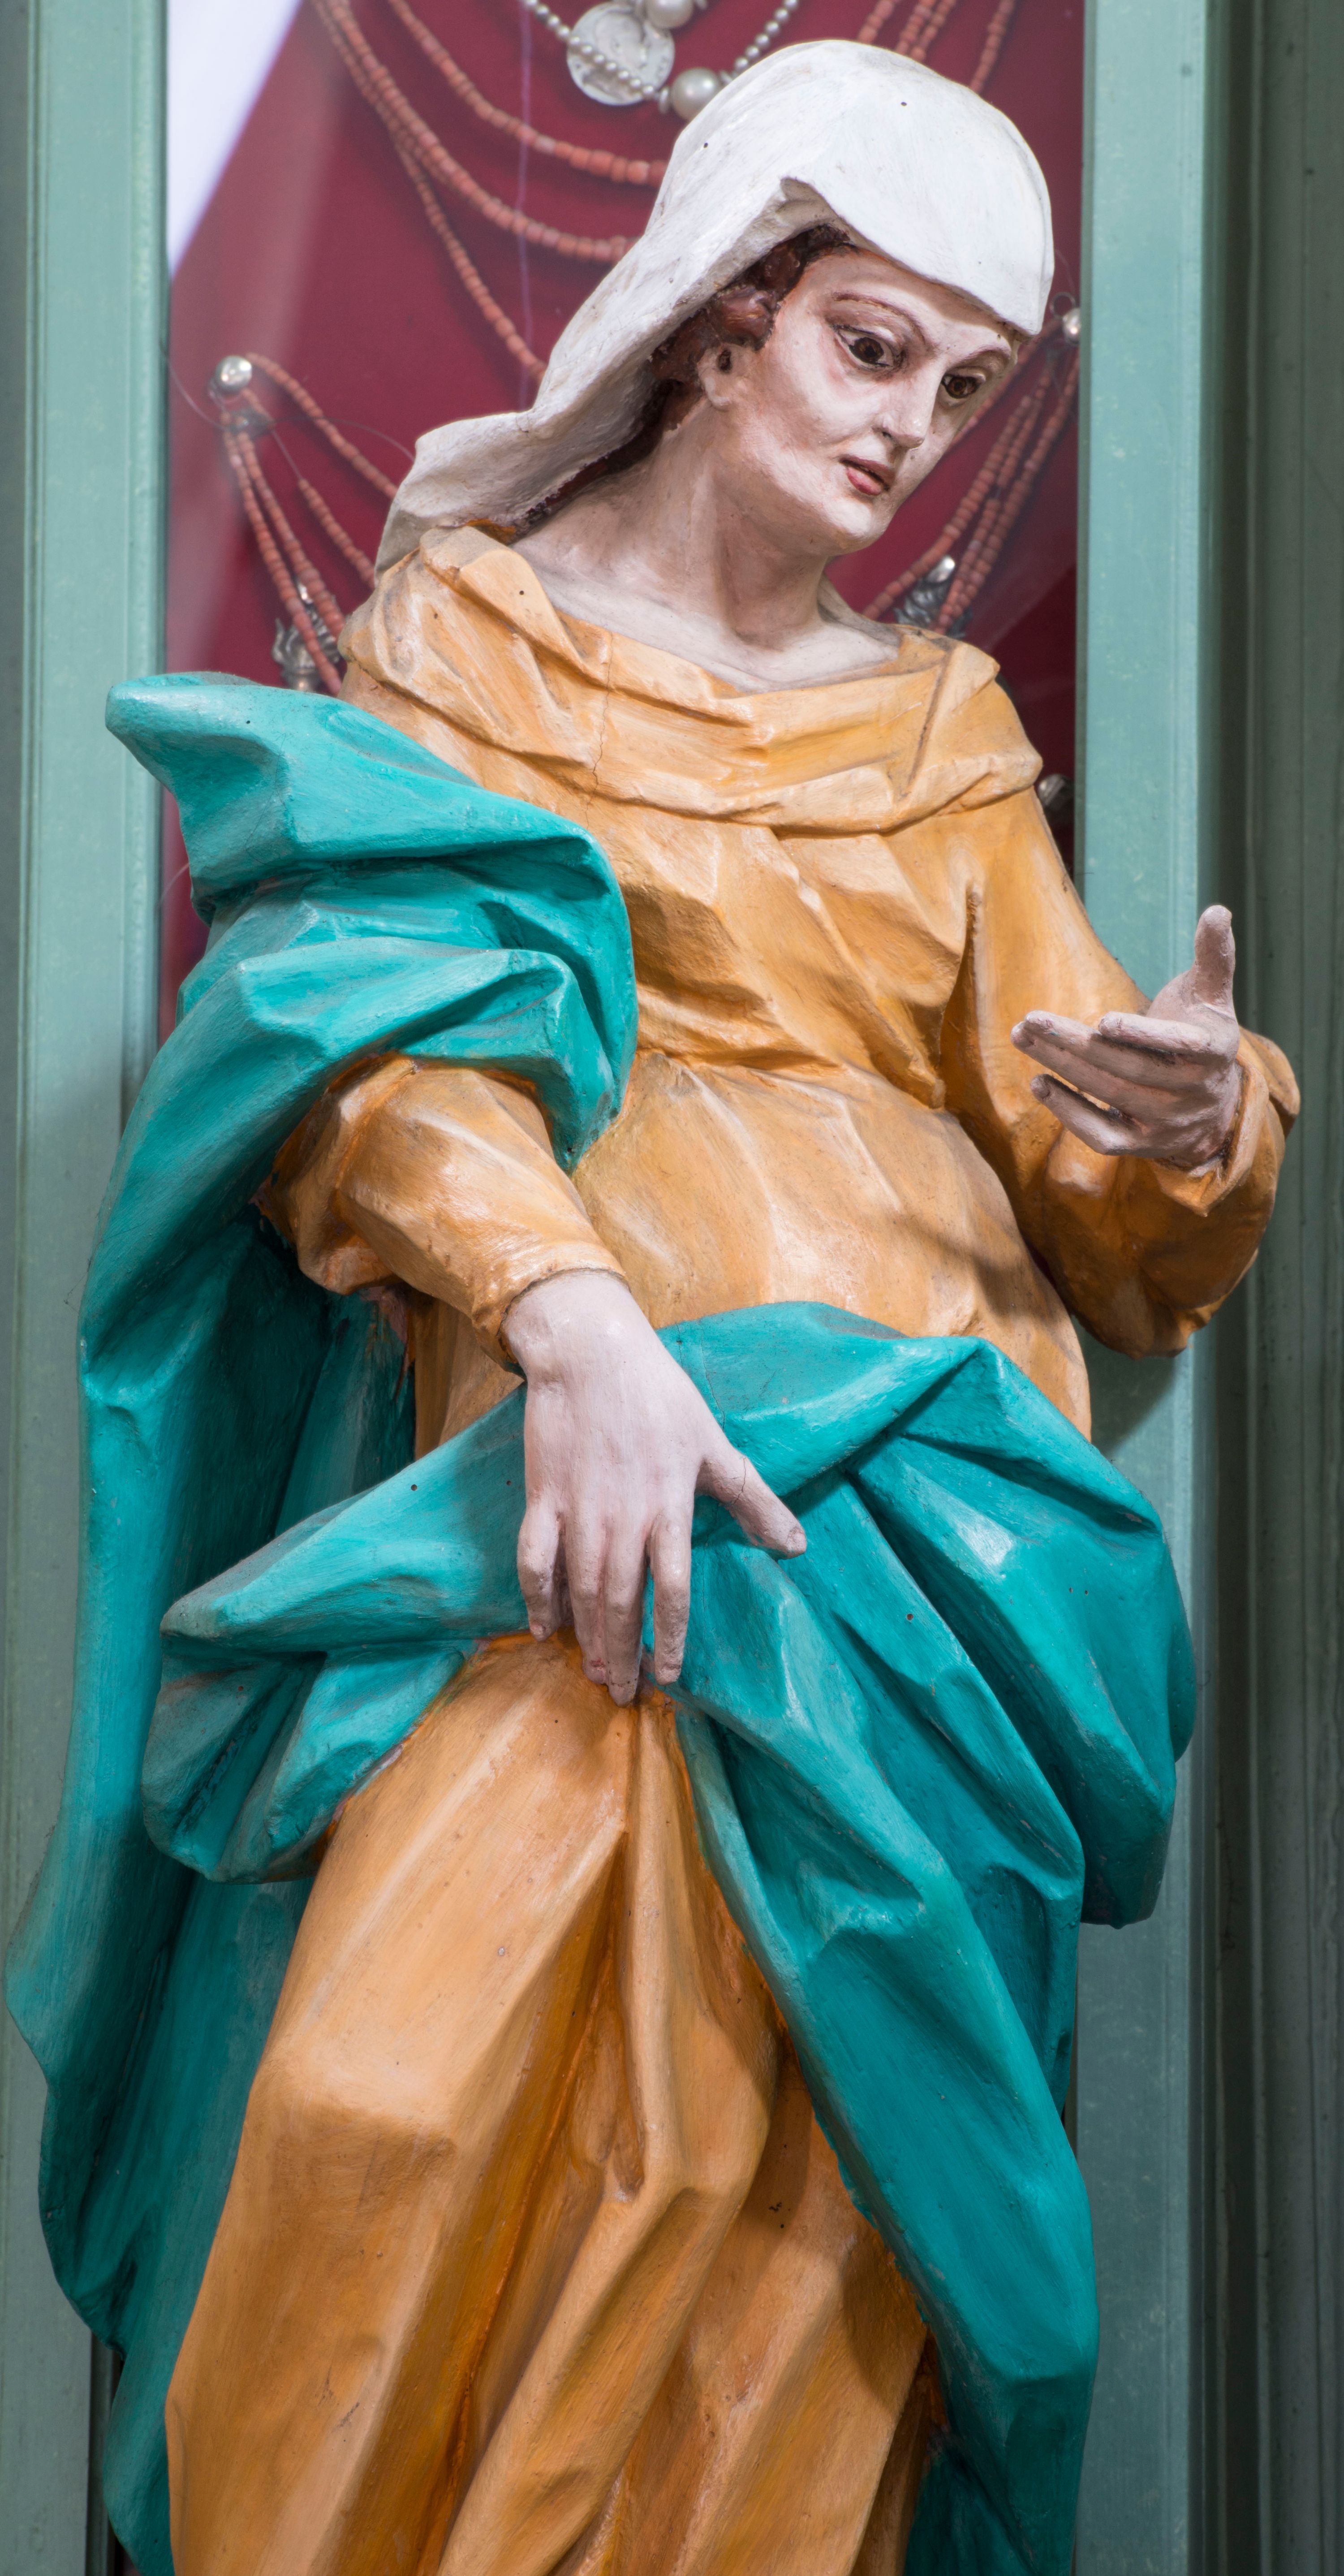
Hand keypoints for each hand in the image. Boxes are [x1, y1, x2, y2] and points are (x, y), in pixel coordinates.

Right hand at [504, 1271, 804, 1704]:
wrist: (591, 1354)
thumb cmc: (660, 1396)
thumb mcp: (716, 1446)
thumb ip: (755, 1500)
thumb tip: (797, 1546)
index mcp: (668, 1507)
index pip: (672, 1589)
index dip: (670, 1638)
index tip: (670, 1676)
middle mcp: (622, 1517)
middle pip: (621, 1600)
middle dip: (623, 1652)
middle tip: (622, 1693)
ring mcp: (577, 1509)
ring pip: (579, 1588)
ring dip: (586, 1635)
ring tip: (593, 1670)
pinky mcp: (542, 1496)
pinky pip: (534, 1558)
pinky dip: (536, 1597)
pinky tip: (543, 1628)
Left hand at [1011, 904, 1241, 1170]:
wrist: (1215, 1106)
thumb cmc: (1203, 1035)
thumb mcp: (1213, 997)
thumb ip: (1213, 956)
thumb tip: (1217, 910)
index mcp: (1213, 1051)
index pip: (1178, 1046)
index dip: (1142, 1035)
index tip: (1103, 1020)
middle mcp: (1190, 1092)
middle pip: (1126, 1069)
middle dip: (1075, 1044)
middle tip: (1032, 1019)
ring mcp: (1165, 1122)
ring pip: (1109, 1096)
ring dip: (1062, 1069)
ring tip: (1023, 1038)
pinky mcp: (1141, 1145)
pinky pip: (1101, 1135)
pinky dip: (1069, 1113)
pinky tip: (1039, 1084)